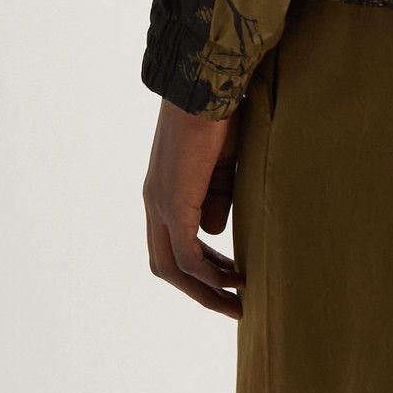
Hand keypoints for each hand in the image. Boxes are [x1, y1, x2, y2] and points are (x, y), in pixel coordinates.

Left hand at [143, 98, 245, 317]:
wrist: (207, 90)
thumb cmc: (219, 114)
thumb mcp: (221, 163)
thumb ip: (216, 196)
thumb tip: (213, 232)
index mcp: (164, 190)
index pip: (173, 242)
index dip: (201, 264)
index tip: (231, 274)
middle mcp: (155, 202)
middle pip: (166, 265)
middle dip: (199, 289)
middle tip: (231, 302)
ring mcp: (161, 204)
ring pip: (173, 267)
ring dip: (205, 288)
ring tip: (237, 300)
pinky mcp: (173, 204)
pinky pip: (186, 254)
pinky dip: (208, 272)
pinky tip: (233, 279)